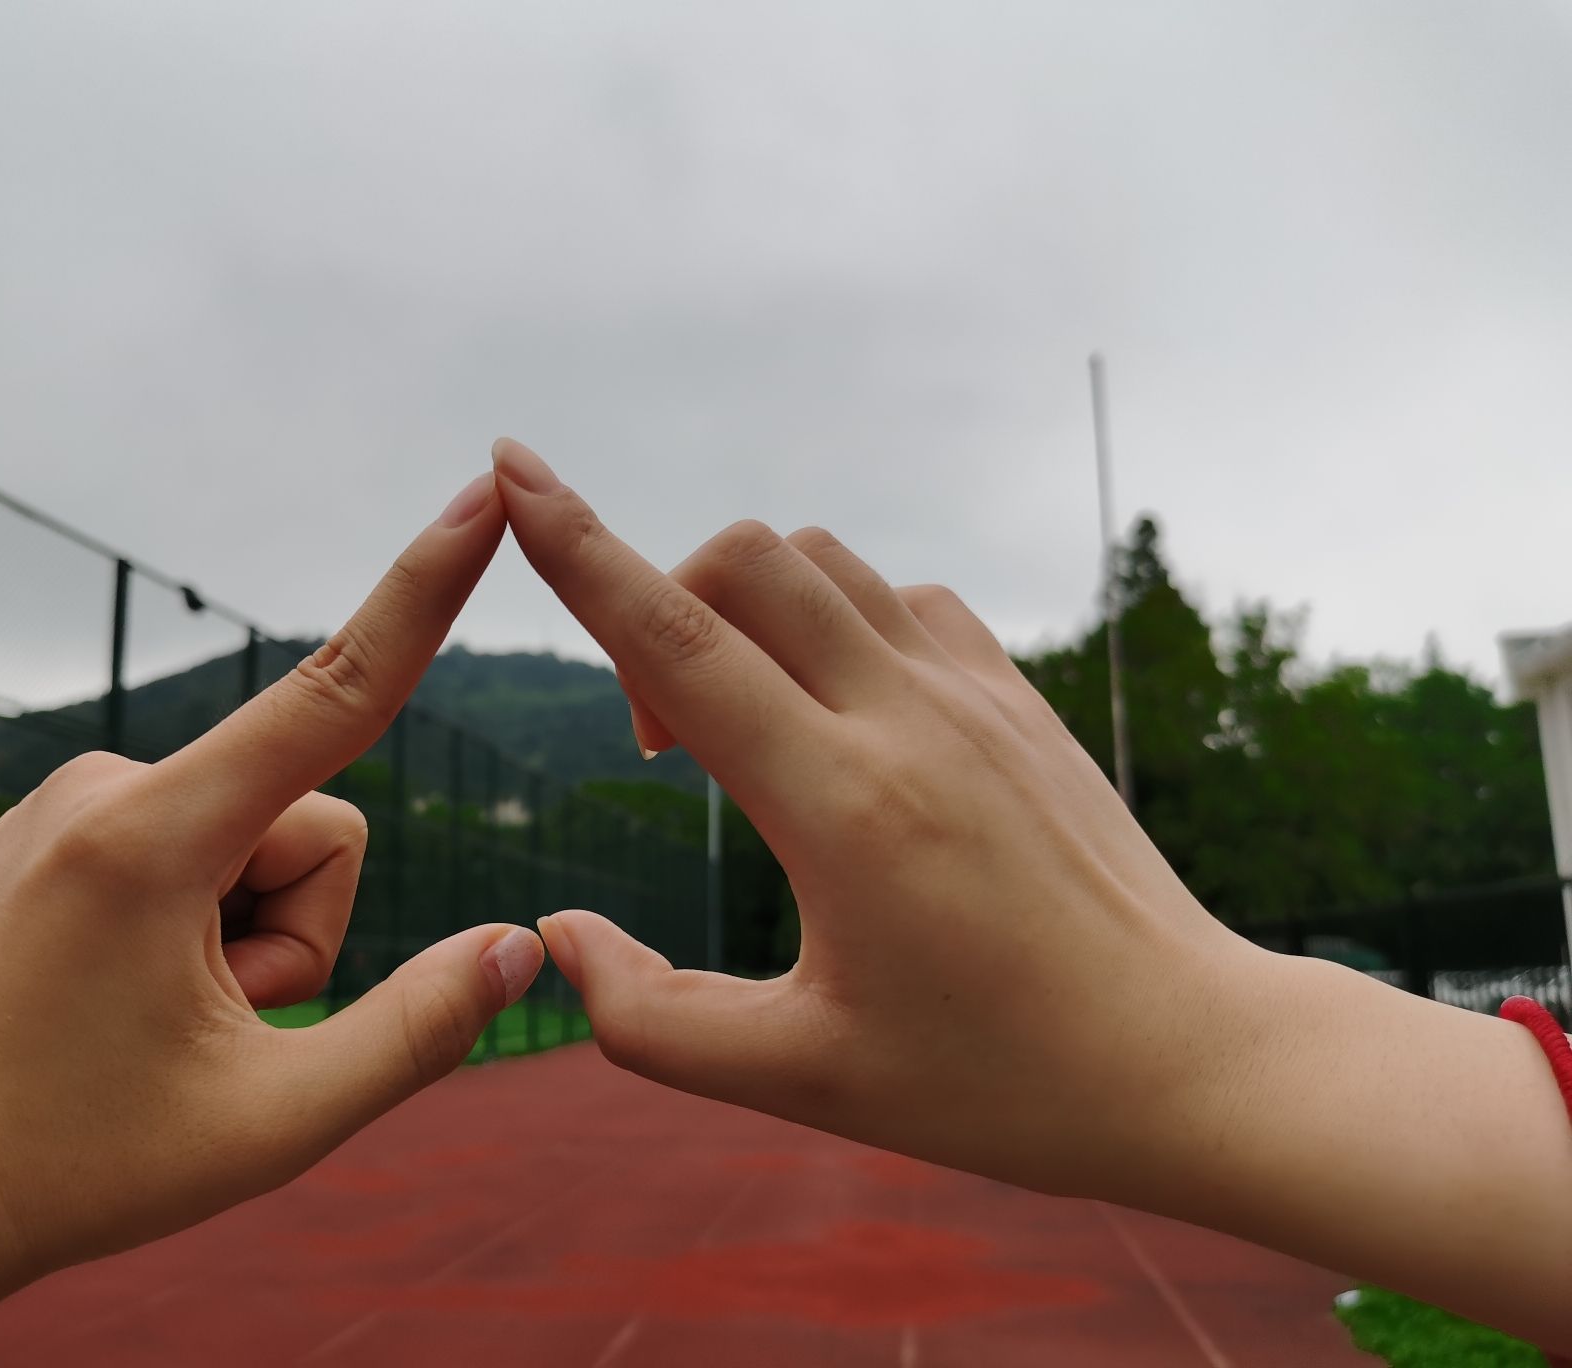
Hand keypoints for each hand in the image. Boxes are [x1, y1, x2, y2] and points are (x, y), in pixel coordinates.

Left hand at [0, 471, 543, 1364]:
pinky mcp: (62, 824)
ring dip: (248, 939)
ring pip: (258, 841)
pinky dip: (198, 924)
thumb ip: (421, 1029)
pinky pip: (195, 845)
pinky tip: (123, 1000)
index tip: (482, 492)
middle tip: (205, 1033)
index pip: (334, 690)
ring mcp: (75, 802)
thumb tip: (520, 945)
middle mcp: (106, 786)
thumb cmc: (72, 1171)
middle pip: (312, 824)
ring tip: (154, 1024)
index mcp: (152, 838)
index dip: (425, 590)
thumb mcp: (277, 1121)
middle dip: (298, 933)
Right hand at [491, 437, 1571, 1349]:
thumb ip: (651, 1018)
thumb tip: (559, 934)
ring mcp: (977, 695)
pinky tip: (839, 711)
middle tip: (660, 739)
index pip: (676, 639)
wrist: (1192, 1057)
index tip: (510, 466)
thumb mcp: (803, 1079)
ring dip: (746, 605)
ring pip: (826, 562)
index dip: (577, 547)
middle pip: (746, 560)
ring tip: (745, 726)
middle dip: (657, 595)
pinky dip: (837, 617)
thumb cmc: (998, 1084)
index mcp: (842, 805)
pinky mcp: (1021, 700)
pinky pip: (904, 597)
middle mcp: (908, 718)